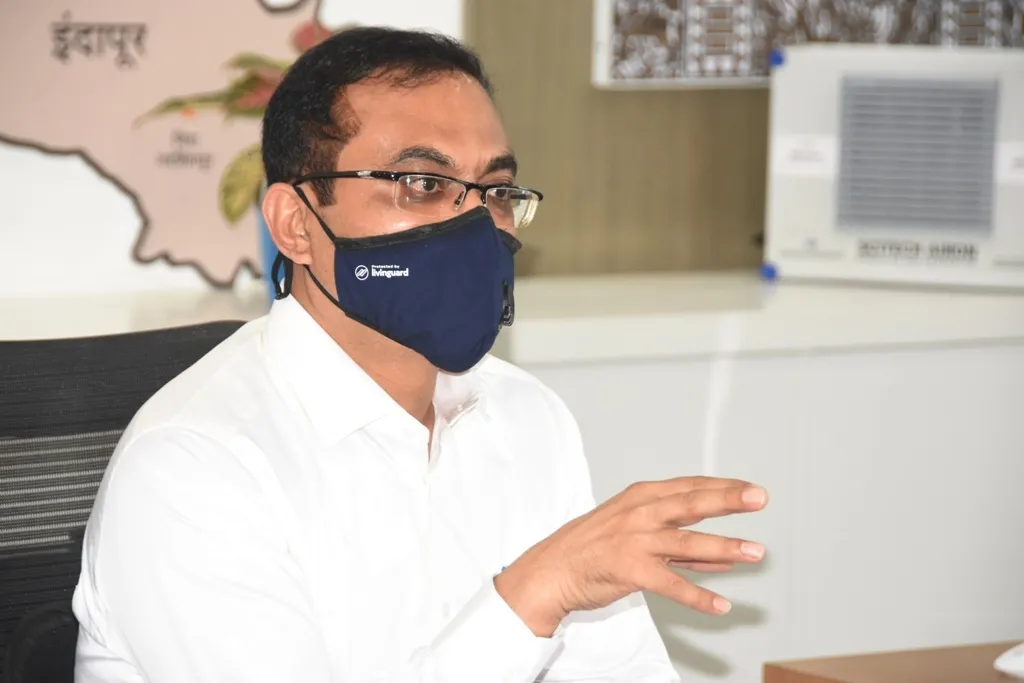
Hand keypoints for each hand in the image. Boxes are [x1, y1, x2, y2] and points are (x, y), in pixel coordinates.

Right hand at [494, 477, 767, 635]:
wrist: (551, 570)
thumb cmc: (592, 548)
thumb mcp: (634, 530)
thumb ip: (681, 541)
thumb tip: (725, 556)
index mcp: (641, 497)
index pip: (690, 487)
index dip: (723, 486)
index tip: (752, 488)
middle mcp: (641, 513)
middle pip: (692, 503)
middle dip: (729, 499)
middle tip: (759, 497)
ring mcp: (636, 540)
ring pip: (688, 542)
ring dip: (725, 547)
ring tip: (755, 552)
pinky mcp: (630, 569)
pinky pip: (671, 584)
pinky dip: (697, 596)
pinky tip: (720, 605)